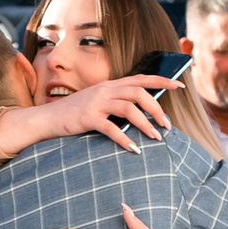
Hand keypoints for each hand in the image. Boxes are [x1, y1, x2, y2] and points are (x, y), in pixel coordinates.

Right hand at [0, 76, 180, 155]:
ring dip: (145, 124)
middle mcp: (105, 90)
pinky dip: (124, 139)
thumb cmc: (76, 114)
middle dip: (157, 108)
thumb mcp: (99, 103)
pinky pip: (110, 128)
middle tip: (167, 125)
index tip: (179, 85)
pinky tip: (134, 150)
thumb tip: (144, 112)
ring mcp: (96, 103)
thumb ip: (118, 103)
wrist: (48, 119)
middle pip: (139, 93)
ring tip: (156, 138)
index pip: (141, 78)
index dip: (162, 80)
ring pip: (128, 109)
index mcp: (110, 85)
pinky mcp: (87, 118)